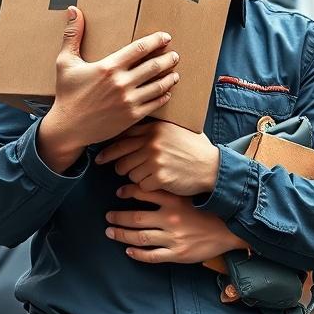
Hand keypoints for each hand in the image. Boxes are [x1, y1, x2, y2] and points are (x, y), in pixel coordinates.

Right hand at [37, 6, 180, 172]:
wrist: (68, 128)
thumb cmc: (66, 94)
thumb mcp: (65, 62)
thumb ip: (72, 35)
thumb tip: (73, 9)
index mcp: (108, 67)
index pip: (139, 49)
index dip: (156, 41)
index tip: (165, 37)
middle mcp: (121, 83)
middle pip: (154, 66)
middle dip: (168, 59)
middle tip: (175, 55)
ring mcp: (128, 101)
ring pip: (158, 86)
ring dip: (170, 77)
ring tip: (175, 73)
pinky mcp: (131, 116)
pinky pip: (154, 104)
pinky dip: (163, 96)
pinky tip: (167, 92)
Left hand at [95, 120, 218, 195]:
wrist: (213, 168)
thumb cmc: (195, 149)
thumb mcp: (175, 130)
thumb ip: (153, 129)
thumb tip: (130, 127)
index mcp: (155, 128)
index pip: (123, 136)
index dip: (109, 148)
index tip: (101, 155)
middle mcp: (152, 142)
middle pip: (120, 155)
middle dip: (116, 164)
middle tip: (116, 169)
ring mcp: (155, 160)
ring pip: (128, 172)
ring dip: (133, 176)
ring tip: (146, 175)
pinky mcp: (159, 178)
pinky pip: (140, 185)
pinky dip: (145, 187)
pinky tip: (156, 183)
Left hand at [105, 185, 246, 263]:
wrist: (231, 230)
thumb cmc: (211, 208)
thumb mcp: (192, 191)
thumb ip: (174, 184)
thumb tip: (155, 171)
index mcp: (174, 200)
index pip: (144, 192)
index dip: (128, 192)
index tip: (119, 192)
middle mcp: (171, 218)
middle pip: (136, 218)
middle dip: (119, 217)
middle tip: (108, 216)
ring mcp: (173, 238)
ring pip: (140, 238)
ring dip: (122, 235)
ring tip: (110, 232)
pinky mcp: (177, 254)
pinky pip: (152, 256)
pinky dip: (137, 254)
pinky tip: (129, 251)